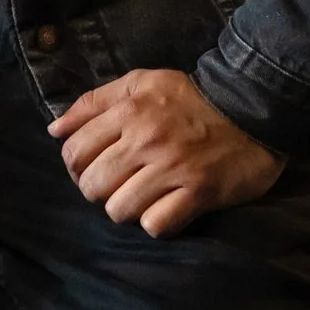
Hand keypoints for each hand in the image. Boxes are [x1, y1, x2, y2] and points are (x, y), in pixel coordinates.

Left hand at [49, 68, 284, 238]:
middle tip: (120, 183)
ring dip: (128, 208)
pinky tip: (168, 207)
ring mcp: (173, 168)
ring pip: (119, 210)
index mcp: (129, 111)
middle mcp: (146, 140)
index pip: (74, 152)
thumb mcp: (141, 84)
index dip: (76, 166)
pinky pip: (156, 225)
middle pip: (92, 186)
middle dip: (100, 190)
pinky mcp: (199, 192)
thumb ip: (95, 103)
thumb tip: (55, 130)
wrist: (253, 105)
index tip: (94, 167)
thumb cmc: (190, 97)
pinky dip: (157, 222)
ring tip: (144, 196)